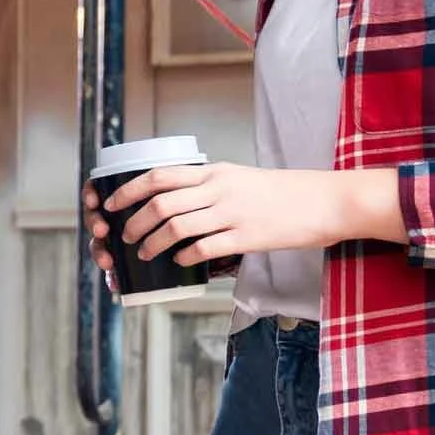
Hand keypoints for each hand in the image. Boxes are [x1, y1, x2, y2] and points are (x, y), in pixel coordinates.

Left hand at [86, 164, 406, 270]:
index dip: (128, 191)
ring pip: (176, 227)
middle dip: (134, 222)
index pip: (159, 176)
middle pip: (160, 203)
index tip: (110, 204)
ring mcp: (232, 213)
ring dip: (153, 243)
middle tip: (125, 236)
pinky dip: (184, 257)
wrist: (325, 201)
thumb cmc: (282, 192)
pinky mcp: (247, 237)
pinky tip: (180, 262)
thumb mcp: (240, 178)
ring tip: (145, 253)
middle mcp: (219, 189)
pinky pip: (204, 248)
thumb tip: (177, 200)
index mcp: (214, 172)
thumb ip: (209, 186)